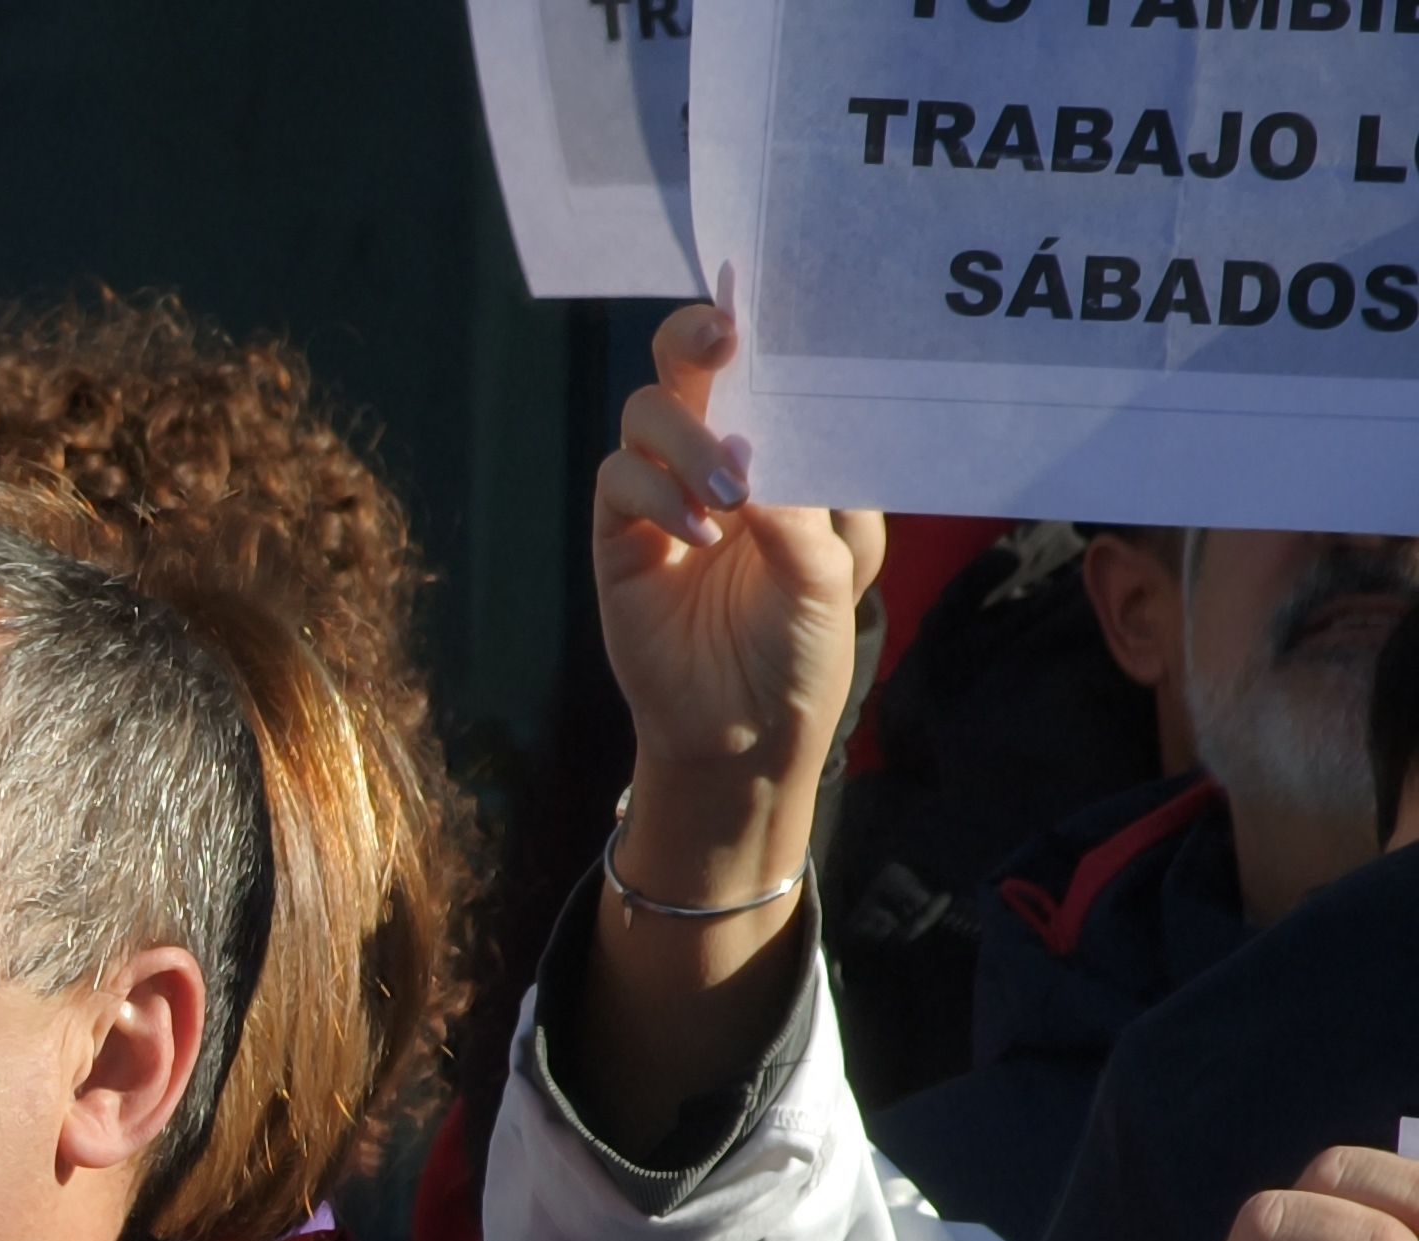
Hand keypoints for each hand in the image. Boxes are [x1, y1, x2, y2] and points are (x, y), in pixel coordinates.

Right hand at [596, 302, 884, 849]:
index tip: (767, 302)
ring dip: (689, 441)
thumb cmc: (804, 644)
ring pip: (648, 413)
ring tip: (730, 498)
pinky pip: (619, 480)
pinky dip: (656, 494)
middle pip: (687, 361)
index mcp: (781, 445)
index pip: (764, 363)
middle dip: (698, 337)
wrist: (746, 729)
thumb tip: (755, 447)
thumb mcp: (831, 571)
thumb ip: (803, 506)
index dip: (760, 322)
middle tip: (724, 340)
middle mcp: (719, 453)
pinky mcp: (620, 536)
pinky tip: (697, 533)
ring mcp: (665, 492)